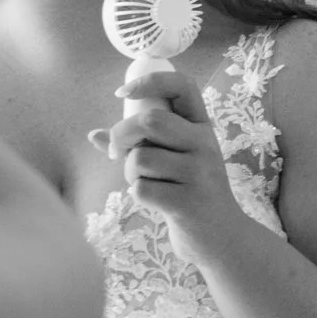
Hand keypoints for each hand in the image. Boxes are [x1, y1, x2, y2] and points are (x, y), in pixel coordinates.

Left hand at [88, 66, 244, 261]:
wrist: (222, 236)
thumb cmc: (191, 192)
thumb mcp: (175, 161)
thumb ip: (140, 145)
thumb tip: (94, 135)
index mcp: (202, 127)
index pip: (183, 86)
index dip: (150, 81)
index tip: (122, 92)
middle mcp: (205, 144)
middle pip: (150, 120)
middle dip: (122, 135)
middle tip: (119, 152)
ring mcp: (200, 173)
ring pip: (140, 158)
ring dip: (130, 173)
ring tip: (148, 182)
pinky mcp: (188, 201)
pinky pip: (141, 189)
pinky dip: (139, 195)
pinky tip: (157, 201)